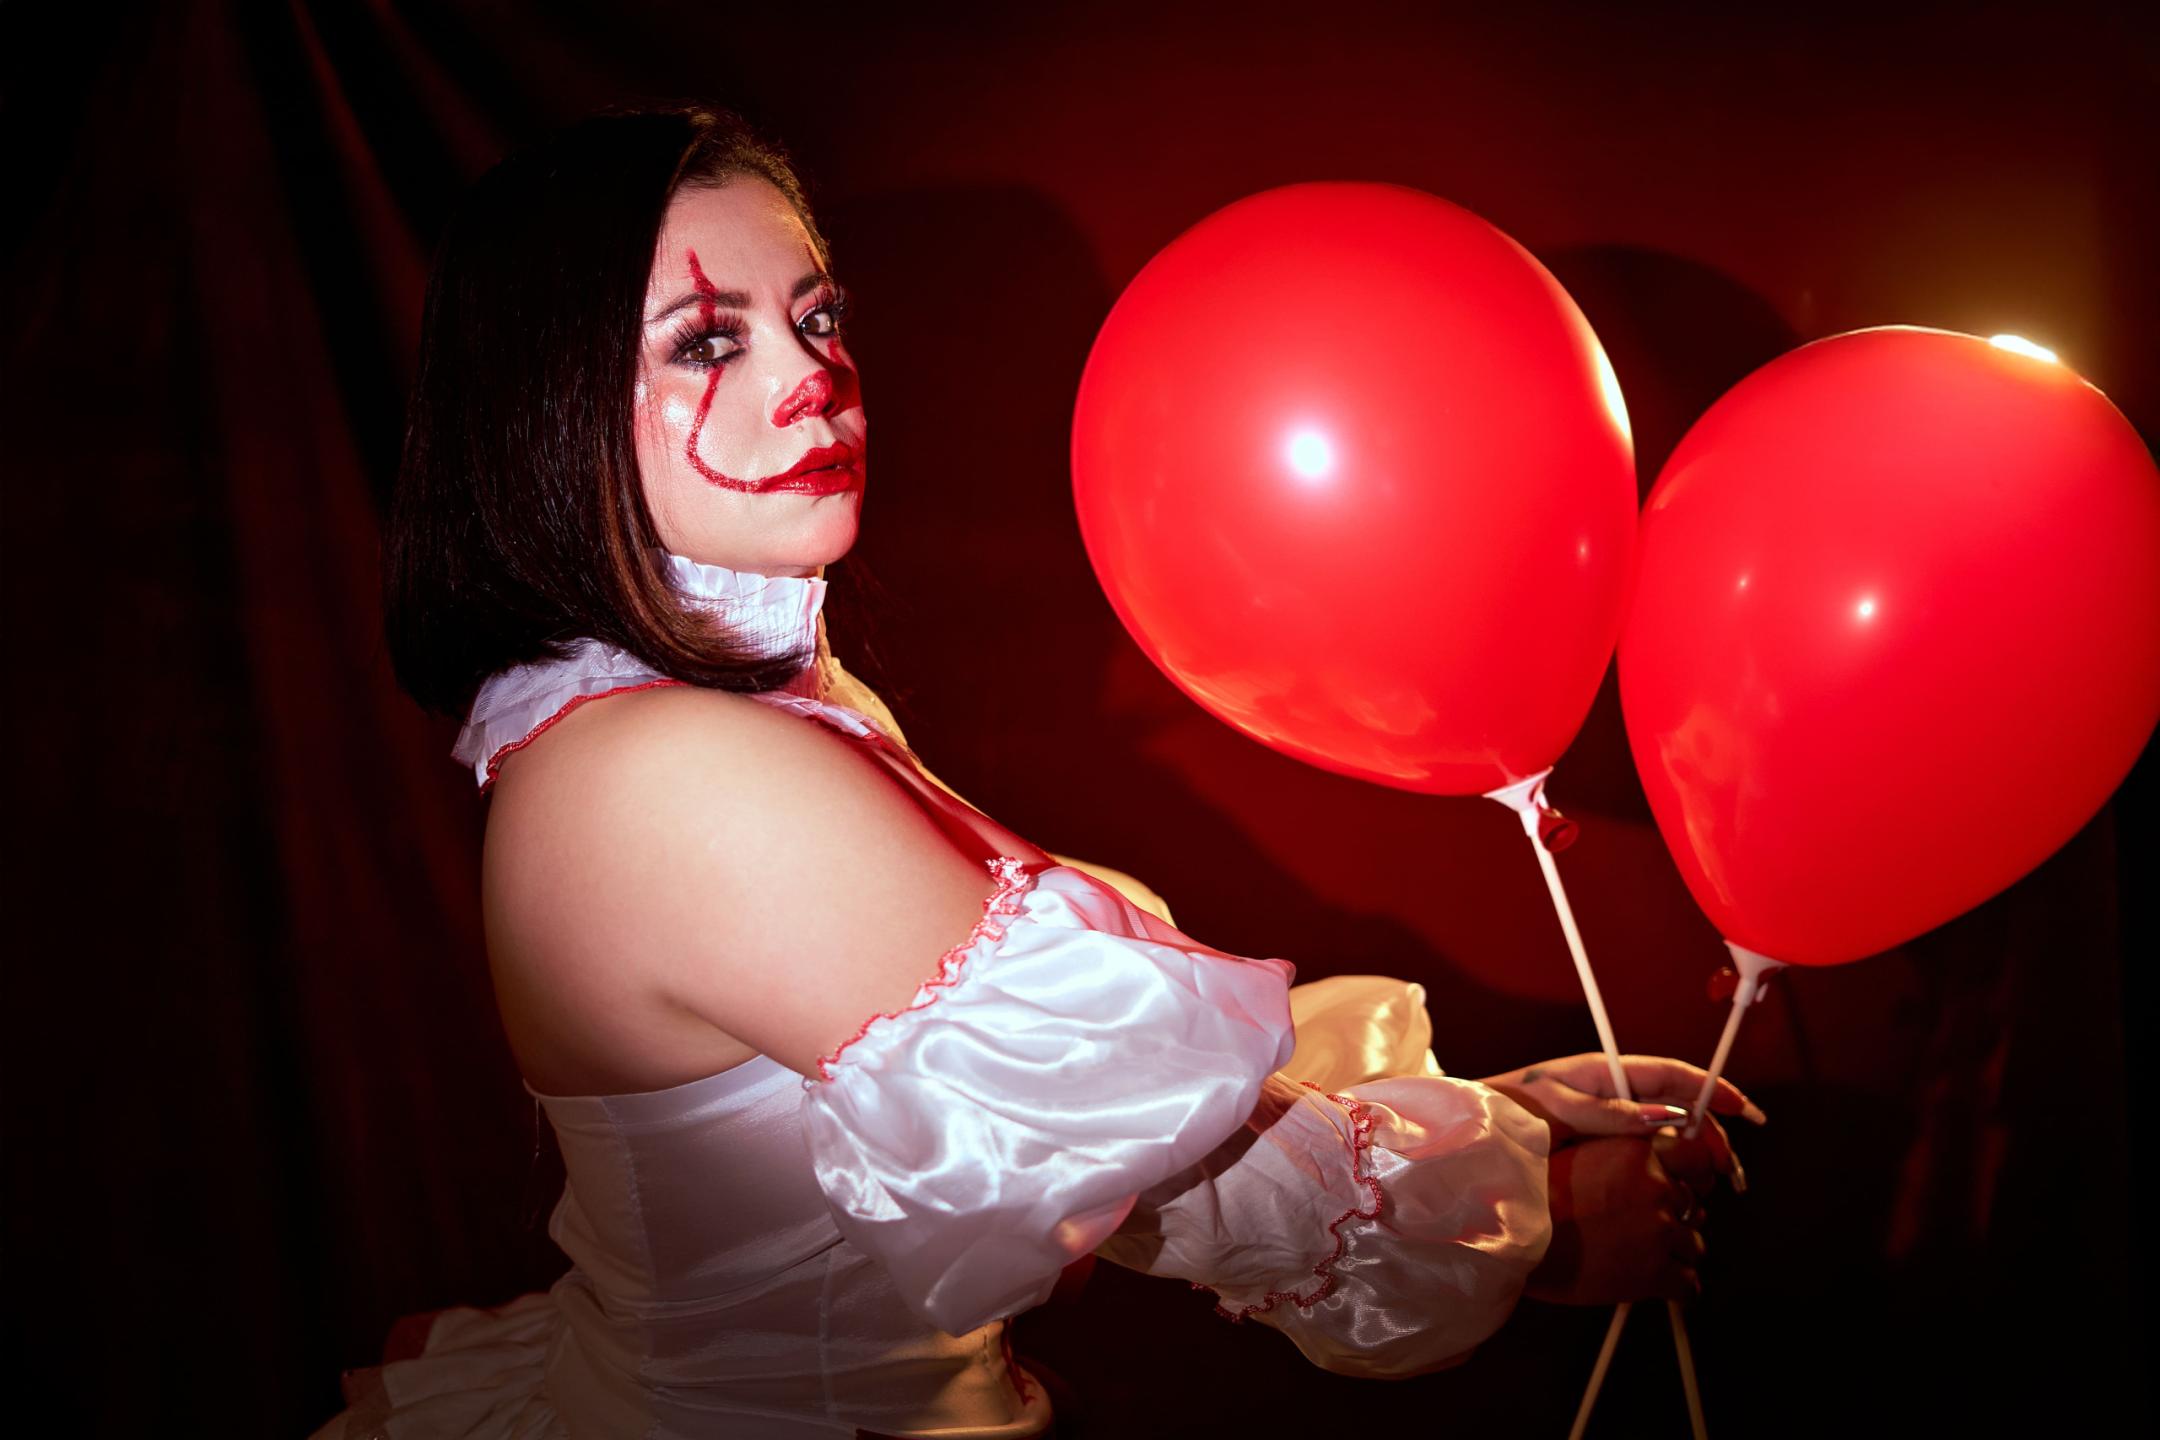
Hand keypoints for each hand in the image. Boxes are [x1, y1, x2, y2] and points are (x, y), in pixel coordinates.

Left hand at [1476, 1053, 1765, 1199]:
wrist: (1465, 1132)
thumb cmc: (1503, 1111)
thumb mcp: (1556, 1108)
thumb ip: (1609, 1113)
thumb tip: (1668, 1118)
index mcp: (1604, 1074)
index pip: (1671, 1076)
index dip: (1713, 1090)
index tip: (1745, 1112)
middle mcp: (1611, 1093)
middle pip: (1678, 1108)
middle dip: (1713, 1135)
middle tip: (1733, 1174)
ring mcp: (1606, 1120)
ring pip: (1667, 1133)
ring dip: (1696, 1156)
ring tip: (1716, 1187)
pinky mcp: (1598, 1145)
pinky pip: (1646, 1152)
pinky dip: (1670, 1168)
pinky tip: (1682, 1193)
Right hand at [1524, 1135, 1705, 1305]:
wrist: (1514, 1238)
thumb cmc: (1535, 1196)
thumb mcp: (1582, 1153)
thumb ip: (1624, 1153)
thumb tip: (1653, 1162)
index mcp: (1639, 1151)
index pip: (1697, 1158)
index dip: (1694, 1175)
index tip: (1684, 1186)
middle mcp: (1657, 1186)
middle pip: (1695, 1206)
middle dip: (1678, 1218)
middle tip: (1646, 1227)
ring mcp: (1661, 1230)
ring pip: (1695, 1246)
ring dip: (1676, 1253)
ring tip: (1642, 1257)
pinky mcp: (1657, 1273)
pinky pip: (1689, 1285)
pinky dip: (1677, 1288)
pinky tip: (1655, 1285)